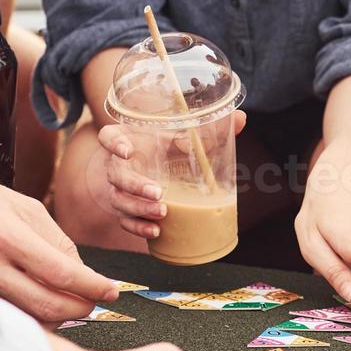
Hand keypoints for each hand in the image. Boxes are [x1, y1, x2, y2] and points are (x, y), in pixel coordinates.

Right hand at [0, 164, 117, 323]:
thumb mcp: (19, 204)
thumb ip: (54, 239)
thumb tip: (81, 271)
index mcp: (5, 235)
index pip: (62, 273)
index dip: (92, 287)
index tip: (111, 291)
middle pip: (48, 304)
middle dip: (81, 308)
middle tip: (96, 302)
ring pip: (28, 318)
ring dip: (59, 317)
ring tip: (73, 304)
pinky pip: (8, 318)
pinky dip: (32, 318)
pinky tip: (43, 308)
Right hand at [97, 112, 247, 240]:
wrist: (160, 169)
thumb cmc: (171, 148)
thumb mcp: (187, 137)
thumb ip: (211, 130)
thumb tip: (242, 119)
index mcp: (129, 140)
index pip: (108, 137)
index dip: (113, 143)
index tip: (127, 150)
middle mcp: (120, 164)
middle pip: (116, 175)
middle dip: (134, 186)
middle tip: (158, 193)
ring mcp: (120, 189)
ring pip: (119, 200)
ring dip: (138, 208)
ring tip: (162, 213)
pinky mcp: (126, 209)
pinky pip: (125, 220)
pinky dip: (138, 227)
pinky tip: (156, 231)